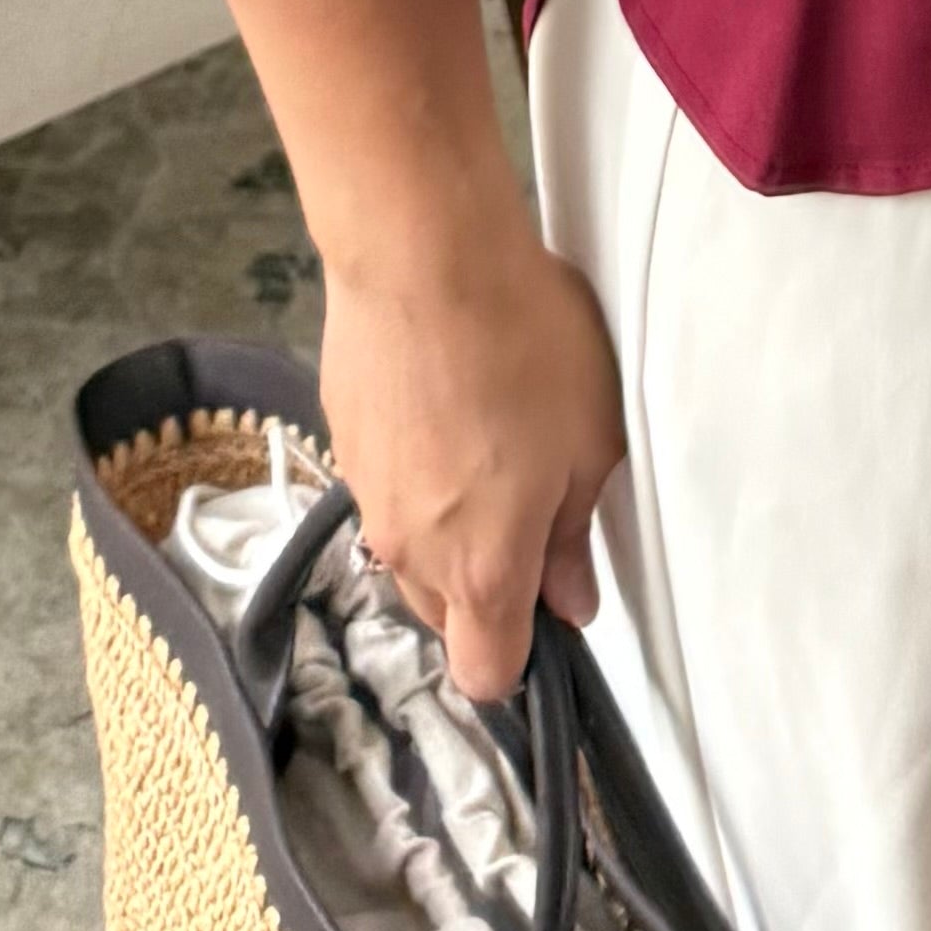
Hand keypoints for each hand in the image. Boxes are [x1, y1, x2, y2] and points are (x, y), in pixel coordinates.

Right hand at [314, 201, 626, 705]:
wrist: (422, 256)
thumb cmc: (523, 345)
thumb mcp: (590, 441)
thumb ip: (574, 535)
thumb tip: (572, 598)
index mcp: (483, 570)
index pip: (486, 673)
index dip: (521, 654)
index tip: (550, 600)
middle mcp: (412, 552)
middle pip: (444, 615)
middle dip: (484, 585)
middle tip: (527, 501)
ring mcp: (366, 497)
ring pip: (410, 551)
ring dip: (445, 526)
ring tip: (483, 439)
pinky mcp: (340, 442)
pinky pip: (382, 487)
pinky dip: (411, 468)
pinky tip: (441, 400)